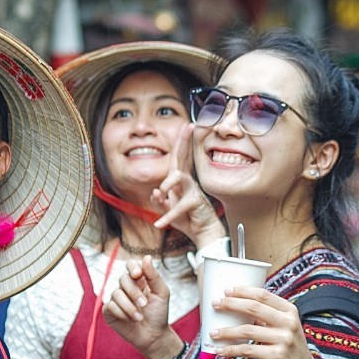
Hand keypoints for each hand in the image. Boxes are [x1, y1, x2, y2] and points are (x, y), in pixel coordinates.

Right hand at [102, 256, 174, 358]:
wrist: (154, 336)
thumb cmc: (159, 314)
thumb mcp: (161, 293)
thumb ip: (154, 276)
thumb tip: (146, 257)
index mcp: (139, 280)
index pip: (130, 265)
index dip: (132, 267)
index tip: (138, 275)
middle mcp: (126, 287)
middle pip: (123, 279)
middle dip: (134, 292)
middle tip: (144, 304)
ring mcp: (116, 299)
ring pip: (116, 293)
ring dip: (129, 306)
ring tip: (139, 317)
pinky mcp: (109, 311)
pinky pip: (109, 306)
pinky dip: (121, 313)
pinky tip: (129, 320)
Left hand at [152, 123, 225, 245]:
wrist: (202, 233)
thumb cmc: (187, 218)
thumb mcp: (168, 209)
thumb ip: (160, 201)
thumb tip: (155, 191)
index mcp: (180, 181)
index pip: (179, 158)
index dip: (181, 142)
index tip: (186, 125)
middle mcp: (187, 182)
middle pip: (183, 158)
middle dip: (184, 142)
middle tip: (189, 126)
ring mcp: (192, 191)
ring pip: (179, 178)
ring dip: (168, 183)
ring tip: (162, 191)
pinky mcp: (195, 203)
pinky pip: (177, 208)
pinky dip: (167, 217)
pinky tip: (160, 224)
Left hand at [209, 285, 324, 358]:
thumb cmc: (288, 346)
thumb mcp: (285, 326)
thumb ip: (267, 315)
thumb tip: (237, 304)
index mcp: (290, 310)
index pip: (263, 295)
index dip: (243, 291)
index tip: (226, 290)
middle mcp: (289, 323)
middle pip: (254, 308)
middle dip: (231, 304)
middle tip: (215, 304)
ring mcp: (284, 340)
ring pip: (247, 330)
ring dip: (226, 331)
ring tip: (212, 332)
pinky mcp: (276, 356)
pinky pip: (248, 350)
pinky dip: (231, 350)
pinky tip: (220, 350)